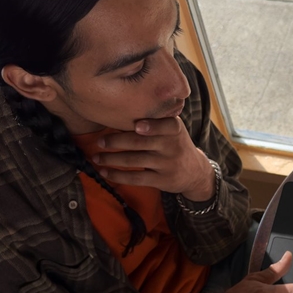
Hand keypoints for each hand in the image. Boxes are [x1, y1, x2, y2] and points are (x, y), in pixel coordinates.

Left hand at [93, 117, 214, 199]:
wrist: (195, 172)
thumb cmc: (176, 144)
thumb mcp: (174, 130)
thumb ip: (156, 120)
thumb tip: (119, 111)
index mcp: (174, 129)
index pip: (167, 126)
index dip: (152, 127)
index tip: (137, 126)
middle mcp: (172, 146)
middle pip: (141, 143)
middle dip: (117, 141)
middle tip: (100, 142)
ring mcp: (167, 165)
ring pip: (135, 161)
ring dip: (112, 159)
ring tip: (97, 157)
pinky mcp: (162, 181)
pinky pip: (136, 178)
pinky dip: (118, 176)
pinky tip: (105, 173)